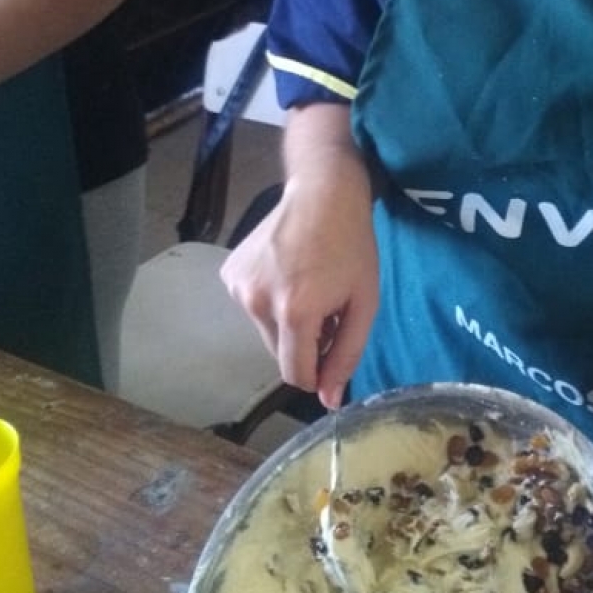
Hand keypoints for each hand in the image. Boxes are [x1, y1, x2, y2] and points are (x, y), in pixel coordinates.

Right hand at [220, 144, 378, 409]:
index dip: (318, 372)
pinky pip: (252, 307)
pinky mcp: (229, 274)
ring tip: (307, 286)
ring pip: (265, 331)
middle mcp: (258, 303)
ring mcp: (238, 287)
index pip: (296, 374)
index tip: (333, 349)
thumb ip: (346, 354)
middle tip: (327, 308)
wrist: (322, 192)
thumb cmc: (352, 246)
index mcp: (294, 313)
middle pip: (280, 354)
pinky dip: (270, 300)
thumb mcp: (364, 303)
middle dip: (304, 343)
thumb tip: (328, 400)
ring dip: (286, 322)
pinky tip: (286, 272)